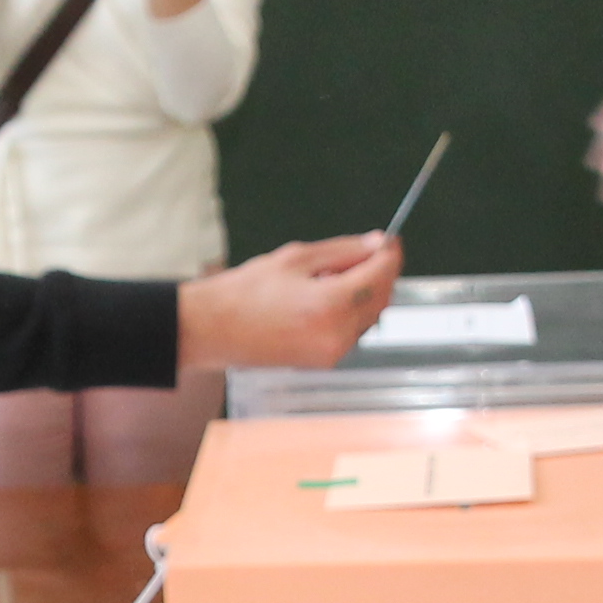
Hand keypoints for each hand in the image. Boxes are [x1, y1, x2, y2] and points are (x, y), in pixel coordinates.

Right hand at [176, 234, 401, 372]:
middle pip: (381, 299)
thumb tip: (376, 244)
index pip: (381, 275)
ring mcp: (332, 352)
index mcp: (331, 304)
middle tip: (363, 252)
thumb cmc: (243, 293)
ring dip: (363, 293)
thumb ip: (343, 251)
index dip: (390, 254)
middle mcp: (337, 334)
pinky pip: (351, 331)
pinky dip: (349, 311)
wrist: (212, 329)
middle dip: (379, 274)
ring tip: (329, 276)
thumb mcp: (295, 258)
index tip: (390, 241)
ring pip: (368, 316)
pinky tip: (323, 297)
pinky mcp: (323, 361)